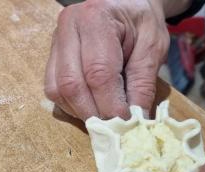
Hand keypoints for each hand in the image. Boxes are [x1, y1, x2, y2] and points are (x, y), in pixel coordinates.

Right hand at [45, 0, 174, 119]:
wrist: (126, 4)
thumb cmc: (141, 21)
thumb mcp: (153, 46)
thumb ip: (143, 82)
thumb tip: (136, 120)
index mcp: (95, 19)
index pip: (98, 72)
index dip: (111, 104)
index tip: (126, 123)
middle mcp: (68, 28)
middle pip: (71, 84)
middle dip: (94, 112)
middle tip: (114, 127)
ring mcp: (56, 42)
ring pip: (57, 90)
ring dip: (80, 111)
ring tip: (103, 116)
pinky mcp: (52, 56)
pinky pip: (53, 90)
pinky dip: (71, 105)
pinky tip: (90, 105)